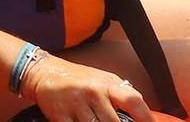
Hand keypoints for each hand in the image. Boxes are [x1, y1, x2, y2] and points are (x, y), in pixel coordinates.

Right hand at [23, 51, 156, 121]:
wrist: (43, 71)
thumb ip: (122, 93)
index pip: (133, 101)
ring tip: (95, 120)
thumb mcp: (102, 79)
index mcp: (106, 83)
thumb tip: (144, 115)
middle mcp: (92, 92)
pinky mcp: (59, 116)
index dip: (146, 118)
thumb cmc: (78, 78)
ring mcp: (75, 105)